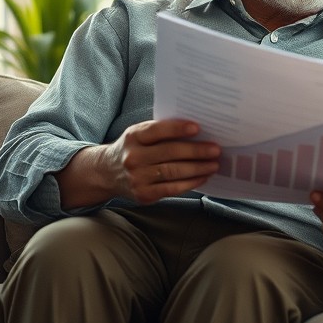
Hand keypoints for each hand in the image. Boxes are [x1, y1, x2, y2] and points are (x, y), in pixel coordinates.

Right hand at [58, 118, 220, 207]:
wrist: (106, 173)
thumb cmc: (132, 149)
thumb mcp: (139, 135)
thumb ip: (160, 131)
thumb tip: (197, 131)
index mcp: (133, 136)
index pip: (158, 130)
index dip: (178, 129)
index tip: (198, 128)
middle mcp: (133, 157)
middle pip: (170, 153)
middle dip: (197, 151)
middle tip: (216, 150)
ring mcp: (138, 178)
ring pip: (174, 172)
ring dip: (198, 168)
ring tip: (214, 164)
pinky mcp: (144, 194)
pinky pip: (172, 188)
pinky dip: (191, 183)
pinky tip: (203, 177)